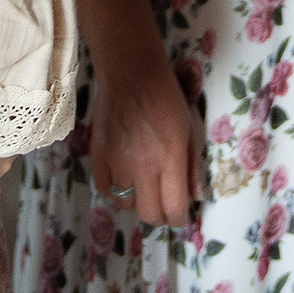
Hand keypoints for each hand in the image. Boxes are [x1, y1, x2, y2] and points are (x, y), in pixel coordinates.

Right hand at [88, 41, 204, 228]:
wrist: (131, 73)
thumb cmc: (167, 98)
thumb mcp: (189, 129)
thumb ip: (192, 166)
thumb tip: (195, 197)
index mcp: (170, 158)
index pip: (174, 208)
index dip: (180, 219)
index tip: (182, 216)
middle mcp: (143, 165)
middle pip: (149, 214)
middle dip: (161, 217)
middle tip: (165, 208)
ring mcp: (117, 162)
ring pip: (126, 205)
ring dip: (138, 203)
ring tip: (145, 191)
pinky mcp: (98, 155)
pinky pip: (105, 189)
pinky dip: (116, 193)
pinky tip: (125, 183)